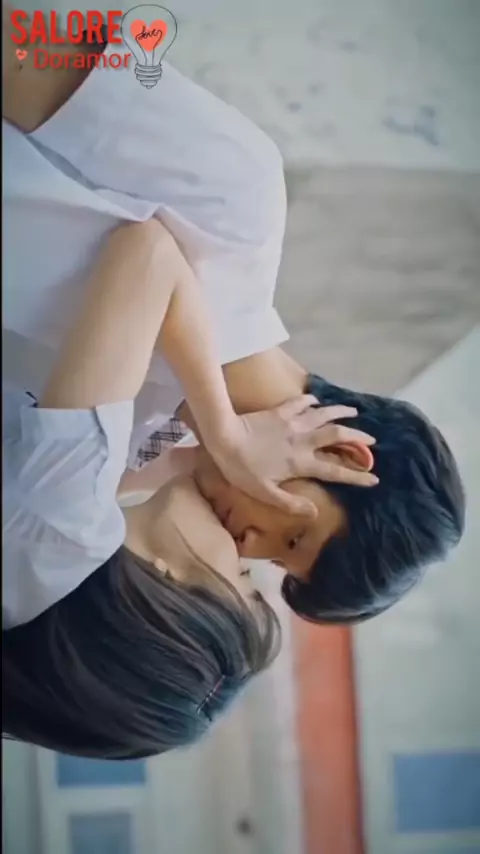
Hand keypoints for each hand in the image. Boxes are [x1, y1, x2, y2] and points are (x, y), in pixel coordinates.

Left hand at [207, 396, 378, 516]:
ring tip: (354, 411)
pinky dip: (311, 400)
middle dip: (358, 438)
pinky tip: (316, 400)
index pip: (334, 471)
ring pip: (324, 414)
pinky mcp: (281, 411)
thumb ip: (290, 503)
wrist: (224, 437)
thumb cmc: (241, 469)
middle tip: (371, 440)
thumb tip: (315, 512)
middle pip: (337, 436)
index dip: (356, 476)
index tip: (374, 479)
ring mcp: (293, 422)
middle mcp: (303, 441)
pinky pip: (301, 402)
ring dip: (341, 412)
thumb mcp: (264, 493)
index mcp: (301, 463)